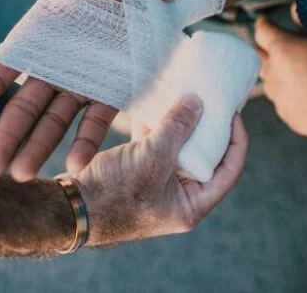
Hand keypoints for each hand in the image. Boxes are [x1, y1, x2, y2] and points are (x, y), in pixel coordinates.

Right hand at [0, 0, 120, 179]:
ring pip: (56, 120)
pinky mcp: (115, 88)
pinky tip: (78, 165)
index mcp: (38, 39)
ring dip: (40, 146)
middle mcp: (56, 66)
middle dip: (6, 136)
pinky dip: (88, 142)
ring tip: (23, 175)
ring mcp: (85, 80)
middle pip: (23, 108)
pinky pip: (98, 119)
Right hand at [73, 95, 248, 245]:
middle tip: (211, 101)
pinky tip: (154, 107)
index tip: (232, 113)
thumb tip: (198, 103)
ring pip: (180, 150)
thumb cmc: (113, 193)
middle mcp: (179, 198)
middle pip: (206, 158)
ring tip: (186, 97)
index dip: (236, 141)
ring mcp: (159, 186)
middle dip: (207, 128)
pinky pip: (157, 148)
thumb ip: (177, 129)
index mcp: (192, 206)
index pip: (229, 171)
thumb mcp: (151, 157)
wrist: (70, 208)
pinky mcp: (140, 175)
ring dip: (181, 125)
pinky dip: (158, 129)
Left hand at [254, 10, 306, 142]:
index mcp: (283, 49)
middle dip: (269, 48)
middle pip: (261, 56)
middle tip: (283, 44)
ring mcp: (279, 99)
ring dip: (278, 71)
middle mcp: (274, 74)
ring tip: (298, 69)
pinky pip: (282, 99)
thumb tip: (292, 11)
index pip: (261, 31)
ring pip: (269, 79)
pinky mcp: (288, 116)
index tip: (266, 21)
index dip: (265, 24)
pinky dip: (289, 92)